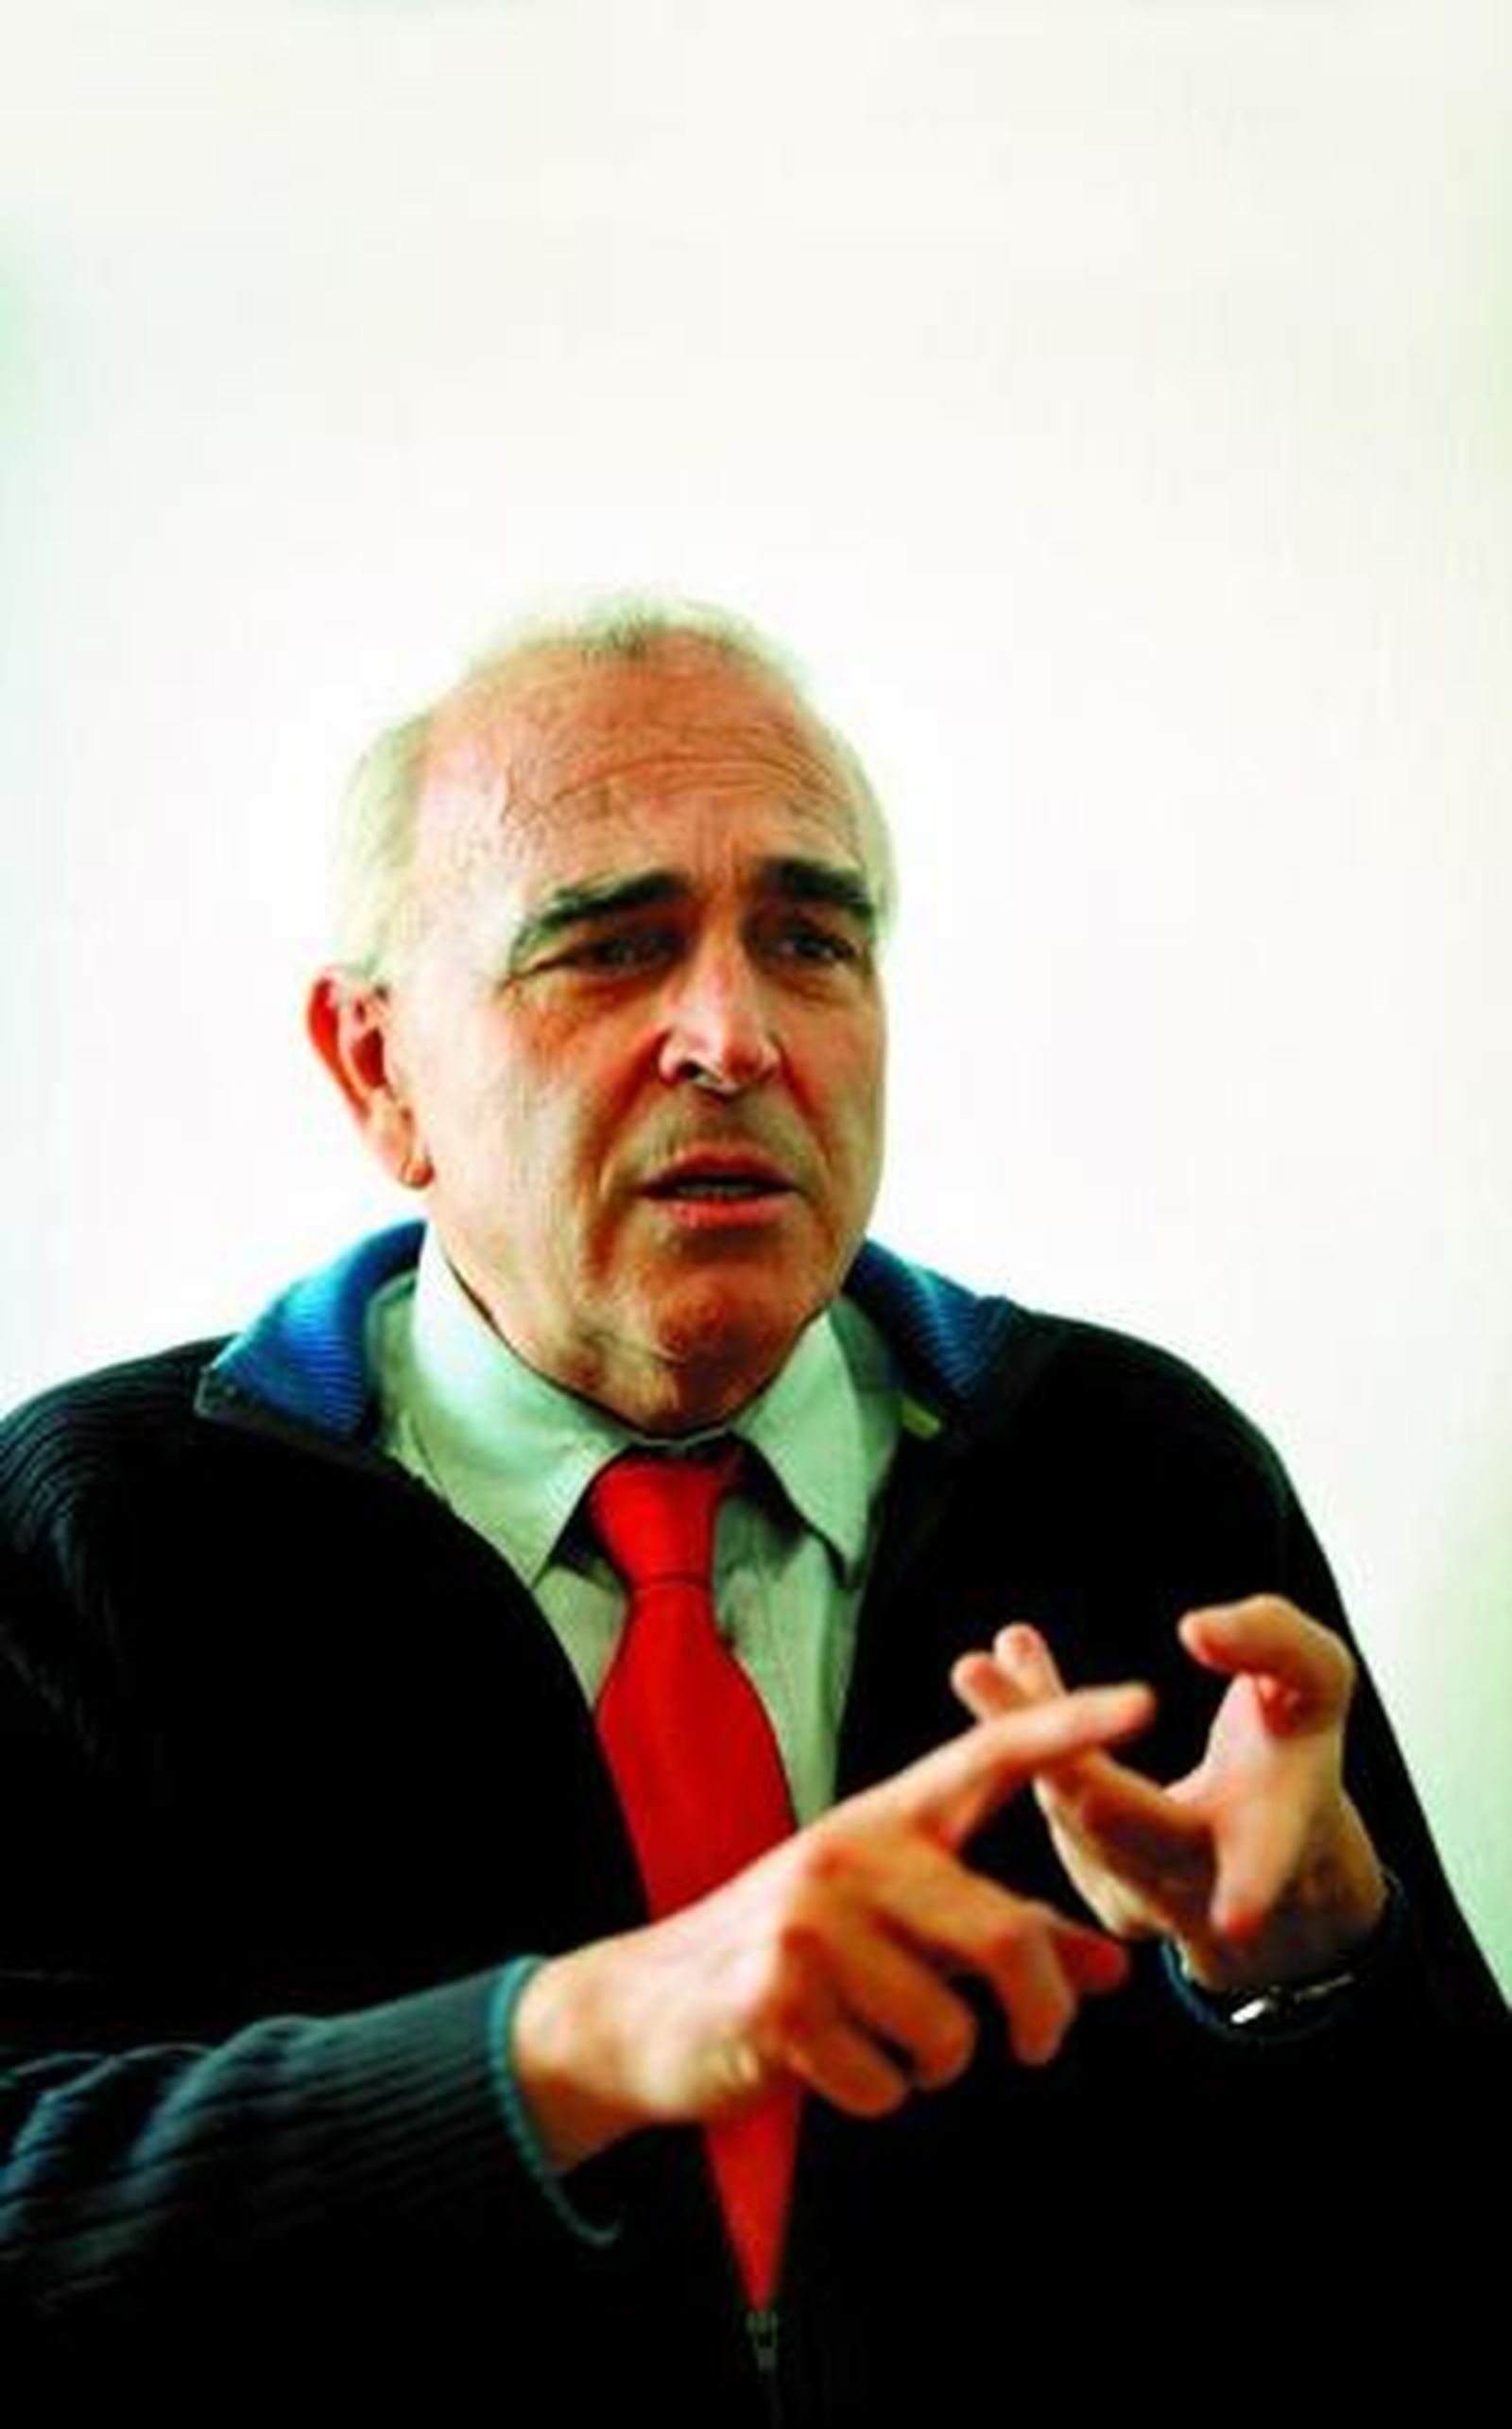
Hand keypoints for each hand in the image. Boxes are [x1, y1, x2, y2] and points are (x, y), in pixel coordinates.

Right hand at [512, 1679, 1153, 2168]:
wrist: (643, 2008)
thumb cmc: (788, 1959)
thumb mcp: (896, 1929)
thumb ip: (1005, 1940)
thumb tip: (1112, 1970)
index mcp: (886, 1821)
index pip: (988, 1760)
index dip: (1065, 1729)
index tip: (1143, 1701)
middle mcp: (851, 1854)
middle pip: (1008, 1938)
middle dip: (1041, 2013)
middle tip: (1036, 2045)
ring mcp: (809, 1924)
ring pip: (950, 2031)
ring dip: (937, 2065)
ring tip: (887, 2044)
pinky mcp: (777, 2000)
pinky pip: (885, 2083)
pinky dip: (876, 2096)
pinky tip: (829, 2065)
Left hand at [951, 1599, 1387, 1994]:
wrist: (1272, 1840)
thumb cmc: (1291, 1750)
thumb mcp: (1315, 1683)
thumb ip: (1271, 1641)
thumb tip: (1194, 1629)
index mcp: (1276, 1831)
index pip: (1268, 1855)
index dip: (1255, 1885)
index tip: (1237, 1919)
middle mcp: (1205, 1879)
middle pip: (1114, 1819)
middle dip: (1049, 1750)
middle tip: (975, 1671)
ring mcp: (1146, 1900)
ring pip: (1066, 1807)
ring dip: (1017, 1728)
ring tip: (979, 1666)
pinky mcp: (1103, 1894)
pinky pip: (1052, 1809)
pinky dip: (1022, 1740)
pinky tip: (997, 1677)